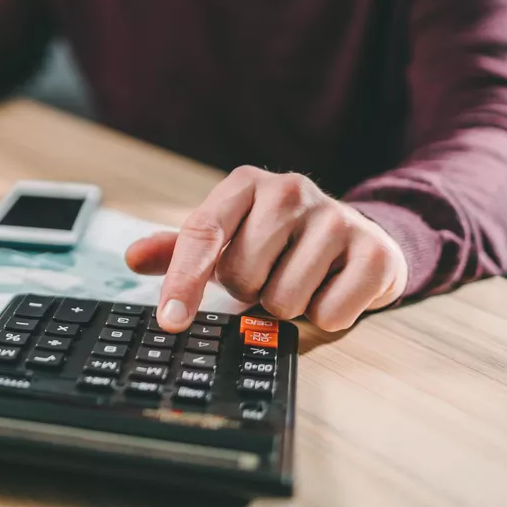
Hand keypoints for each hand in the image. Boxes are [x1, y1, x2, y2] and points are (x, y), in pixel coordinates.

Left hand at [126, 166, 407, 332]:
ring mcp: (335, 216)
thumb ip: (181, 249)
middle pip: (243, 277)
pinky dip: (326, 315)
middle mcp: (290, 189)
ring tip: (302, 278)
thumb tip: (133, 256)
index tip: (170, 322)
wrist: (357, 235)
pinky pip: (330, 314)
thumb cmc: (280, 240)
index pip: (203, 233)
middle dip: (252, 291)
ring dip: (289, 306)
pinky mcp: (373, 251)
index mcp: (246, 184)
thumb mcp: (229, 237)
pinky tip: (333, 287)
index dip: (183, 281)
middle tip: (271, 273)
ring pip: (284, 301)